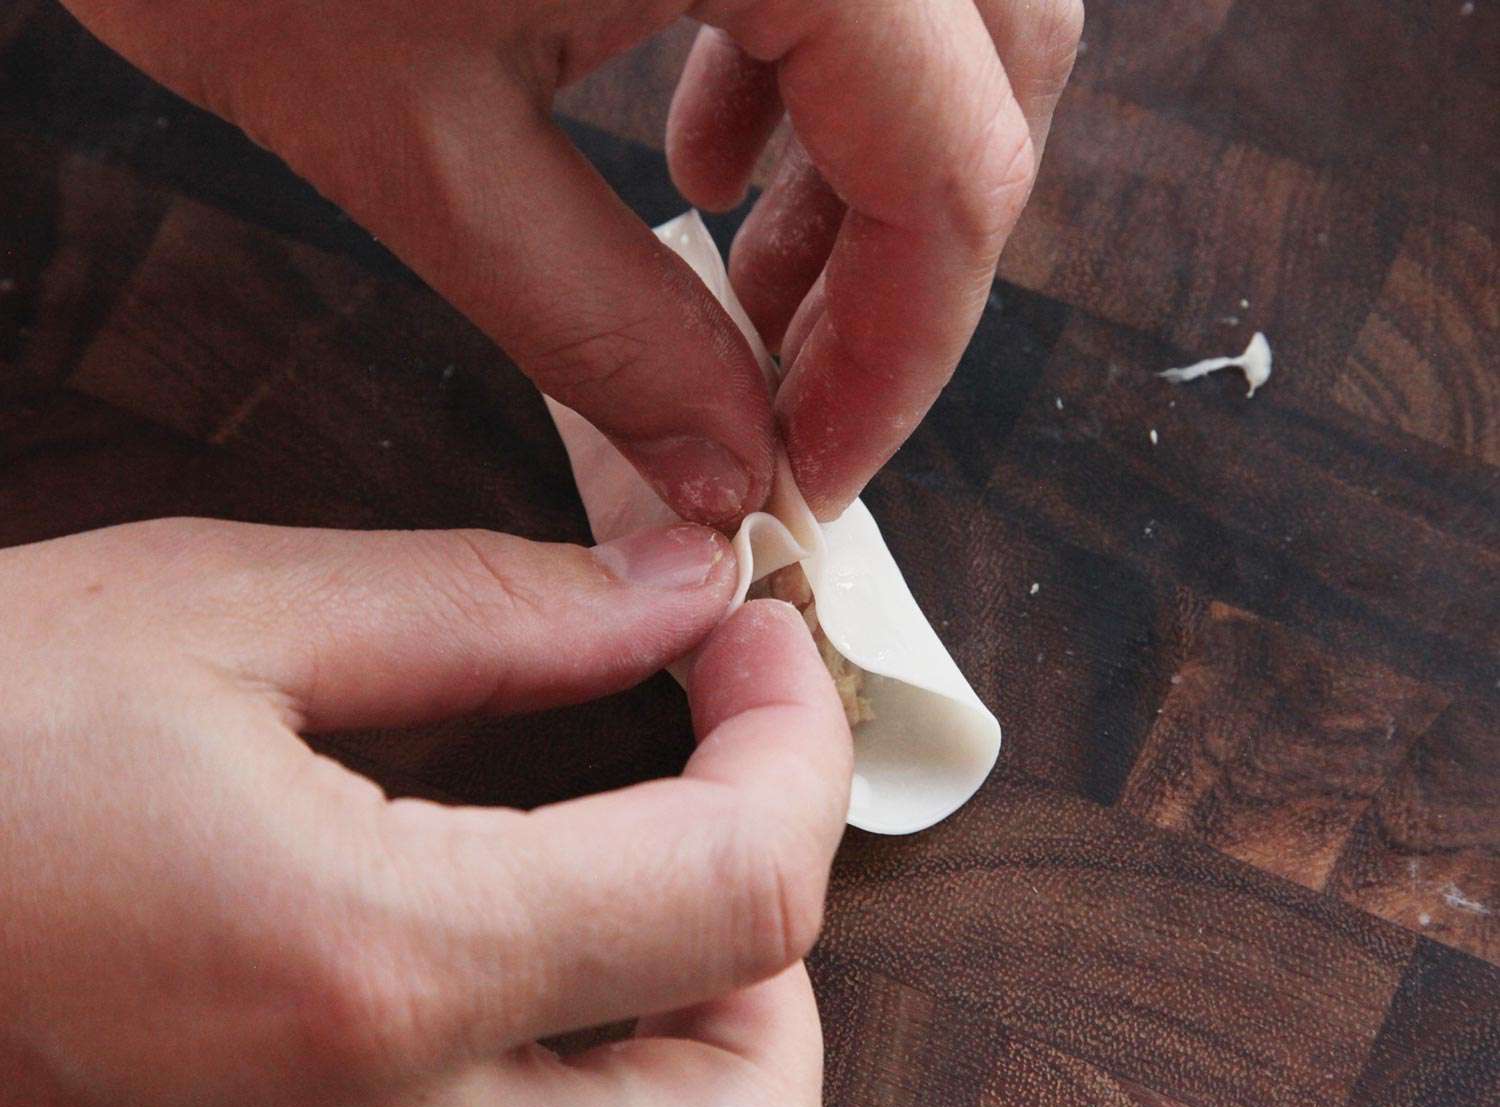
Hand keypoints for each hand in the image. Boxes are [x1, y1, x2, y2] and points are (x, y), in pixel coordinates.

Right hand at [0, 519, 850, 1106]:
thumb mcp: (213, 620)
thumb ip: (486, 609)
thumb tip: (674, 591)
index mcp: (370, 972)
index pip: (743, 891)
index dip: (802, 741)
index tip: (763, 639)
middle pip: (752, 1092)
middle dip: (775, 914)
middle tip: (721, 762)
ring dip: (715, 1006)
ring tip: (651, 847)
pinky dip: (617, 1064)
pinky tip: (554, 937)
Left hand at [60, 0, 1080, 521]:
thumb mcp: (417, 148)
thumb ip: (606, 330)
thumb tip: (728, 467)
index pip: (954, 170)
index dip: (905, 353)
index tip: (826, 464)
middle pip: (997, 76)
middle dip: (907, 260)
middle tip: (796, 383)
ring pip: (946, 13)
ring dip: (869, 163)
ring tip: (739, 266)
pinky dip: (814, 63)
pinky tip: (706, 139)